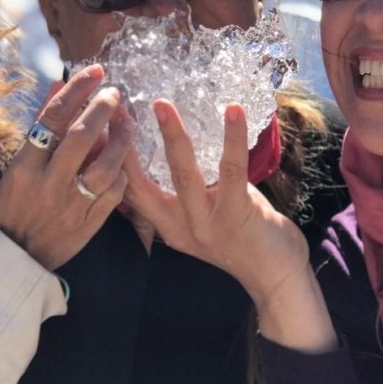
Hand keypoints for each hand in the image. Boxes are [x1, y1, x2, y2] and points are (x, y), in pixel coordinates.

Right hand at [0, 65, 132, 270]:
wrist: (14, 256)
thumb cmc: (13, 204)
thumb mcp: (17, 163)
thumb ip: (40, 125)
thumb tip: (59, 85)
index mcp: (25, 166)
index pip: (54, 117)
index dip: (77, 90)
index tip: (95, 72)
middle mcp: (48, 183)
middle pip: (82, 136)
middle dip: (103, 109)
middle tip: (115, 93)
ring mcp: (70, 205)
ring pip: (105, 167)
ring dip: (121, 141)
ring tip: (127, 124)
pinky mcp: (87, 225)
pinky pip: (114, 195)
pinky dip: (122, 175)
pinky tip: (124, 163)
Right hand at [123, 99, 337, 351]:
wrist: (278, 278)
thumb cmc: (244, 241)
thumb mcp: (206, 217)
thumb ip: (195, 188)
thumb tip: (187, 146)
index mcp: (167, 226)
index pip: (129, 191)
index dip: (114, 159)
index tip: (104, 126)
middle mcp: (179, 227)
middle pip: (140, 183)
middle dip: (126, 145)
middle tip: (115, 110)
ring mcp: (206, 224)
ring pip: (183, 174)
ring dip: (172, 135)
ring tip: (162, 105)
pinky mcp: (236, 216)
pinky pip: (232, 171)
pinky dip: (233, 138)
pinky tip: (233, 111)